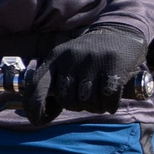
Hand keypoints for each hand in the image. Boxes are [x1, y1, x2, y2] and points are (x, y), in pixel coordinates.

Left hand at [21, 24, 146, 122]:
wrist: (120, 32)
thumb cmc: (89, 56)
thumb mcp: (66, 61)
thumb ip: (55, 82)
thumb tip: (42, 114)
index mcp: (55, 58)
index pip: (37, 85)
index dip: (33, 106)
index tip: (37, 121)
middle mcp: (70, 57)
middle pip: (67, 100)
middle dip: (76, 107)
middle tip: (86, 100)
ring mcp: (92, 60)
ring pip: (87, 102)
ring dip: (94, 107)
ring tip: (99, 99)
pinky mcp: (113, 64)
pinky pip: (108, 98)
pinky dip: (109, 105)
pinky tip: (110, 101)